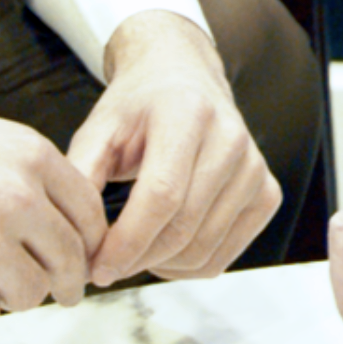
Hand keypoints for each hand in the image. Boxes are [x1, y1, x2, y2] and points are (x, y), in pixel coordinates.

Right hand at [0, 70, 108, 327]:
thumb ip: (26, 178)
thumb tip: (62, 225)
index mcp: (28, 157)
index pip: (89, 213)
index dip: (88, 244)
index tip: (82, 259)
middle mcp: (15, 197)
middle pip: (69, 261)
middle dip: (63, 283)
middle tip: (56, 293)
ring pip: (30, 295)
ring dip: (8, 296)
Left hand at [69, 11, 283, 282]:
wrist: (182, 76)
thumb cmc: (138, 106)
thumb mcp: (99, 129)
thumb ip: (81, 177)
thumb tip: (76, 239)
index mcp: (187, 113)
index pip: (163, 195)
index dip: (127, 241)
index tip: (97, 267)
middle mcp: (230, 138)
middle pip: (184, 228)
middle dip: (137, 260)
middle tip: (105, 266)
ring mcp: (254, 167)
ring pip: (204, 249)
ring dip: (160, 266)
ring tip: (132, 252)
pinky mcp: (266, 192)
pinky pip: (225, 255)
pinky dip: (189, 266)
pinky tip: (165, 249)